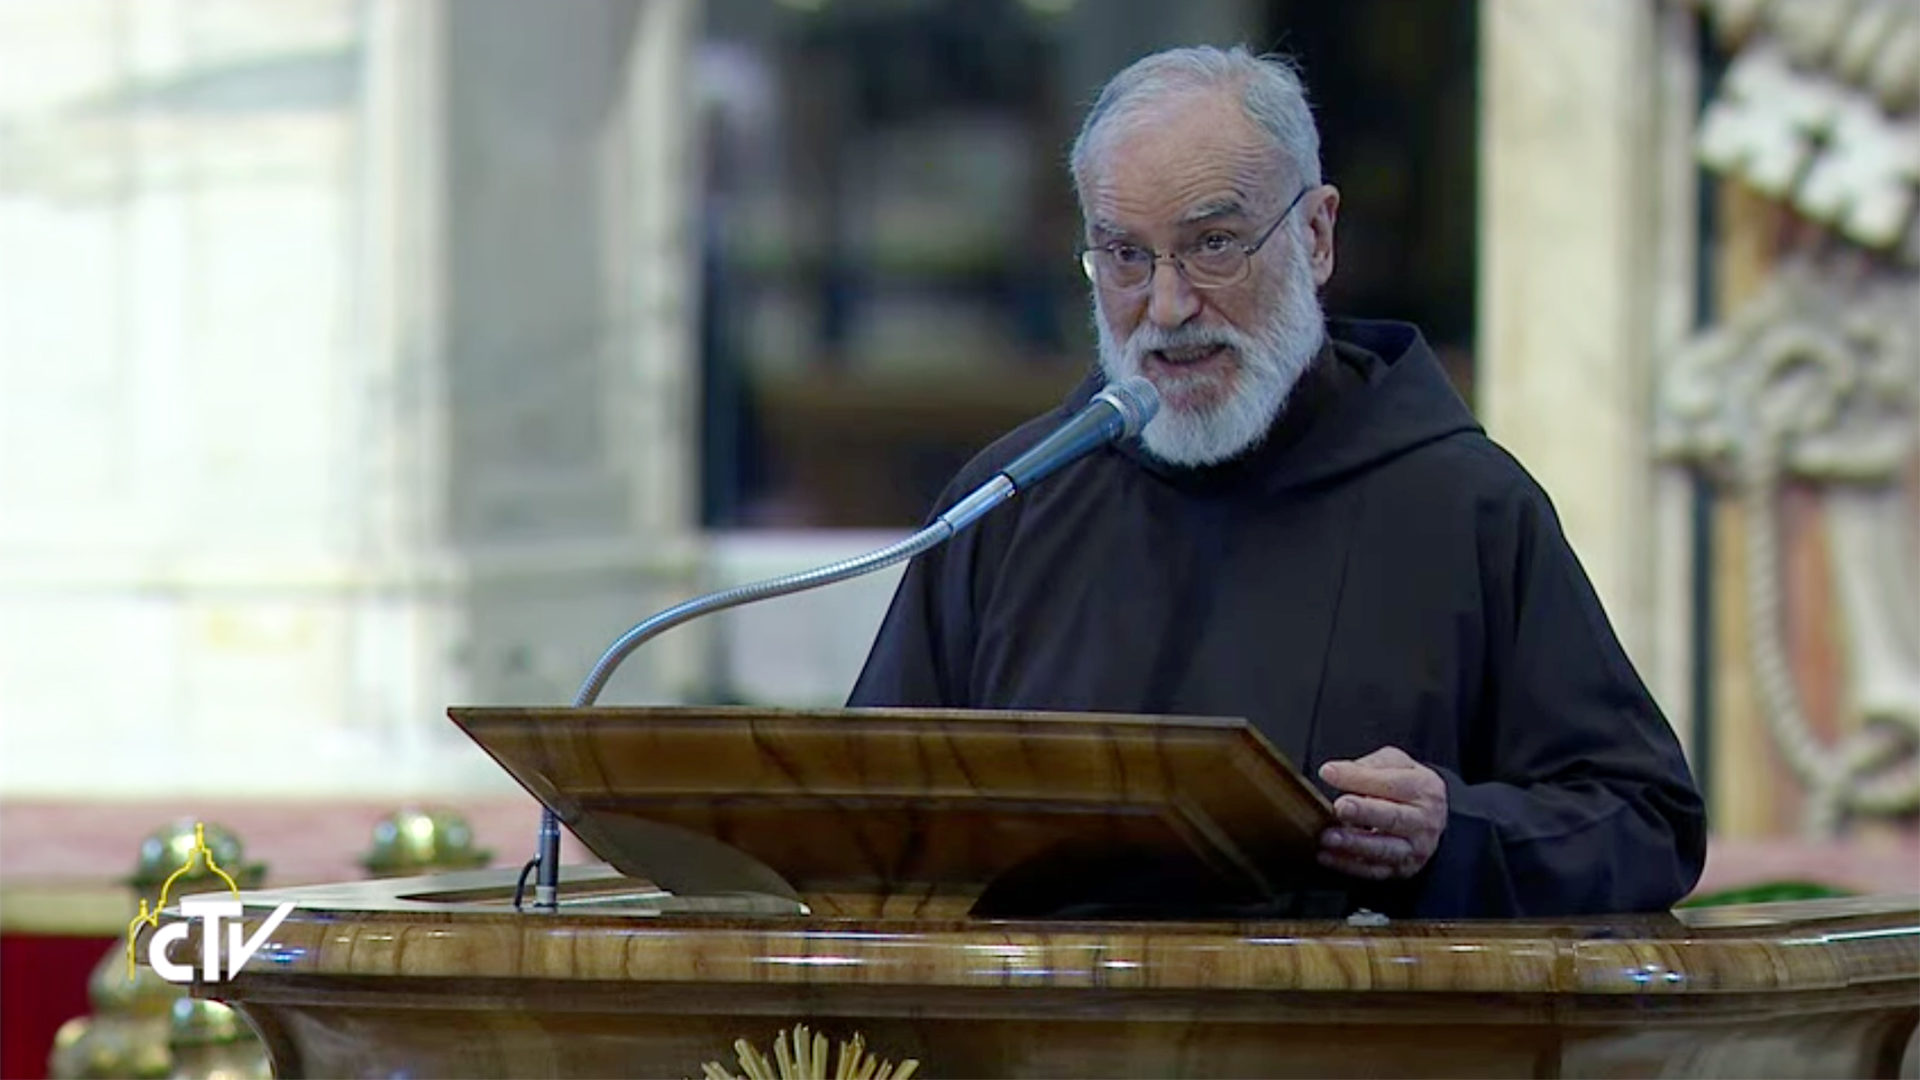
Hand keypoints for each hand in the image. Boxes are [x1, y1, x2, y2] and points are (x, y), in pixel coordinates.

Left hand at [1316, 746, 1447, 880]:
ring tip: (1328, 836)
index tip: (1329, 773)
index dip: (1359, 778)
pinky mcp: (1401, 869)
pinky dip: (1347, 865)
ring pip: (1383, 849)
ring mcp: (1414, 849)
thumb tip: (1337, 771)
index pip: (1391, 783)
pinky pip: (1373, 870)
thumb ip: (1371, 764)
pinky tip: (1326, 855)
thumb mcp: (1397, 764)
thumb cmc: (1408, 787)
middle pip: (1393, 818)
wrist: (1431, 818)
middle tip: (1340, 807)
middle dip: (1364, 813)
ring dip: (1353, 844)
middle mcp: (1422, 822)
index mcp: (1423, 789)